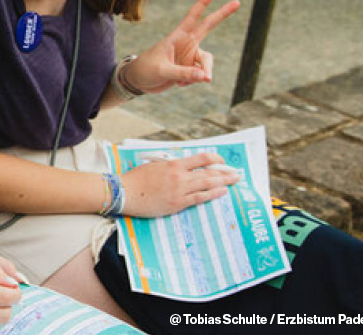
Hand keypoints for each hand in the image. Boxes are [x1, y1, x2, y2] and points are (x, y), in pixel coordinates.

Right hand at [120, 152, 240, 216]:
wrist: (125, 193)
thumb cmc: (136, 179)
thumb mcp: (154, 166)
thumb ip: (171, 166)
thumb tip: (183, 167)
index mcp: (174, 165)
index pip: (201, 159)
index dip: (215, 159)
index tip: (221, 160)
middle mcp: (180, 177)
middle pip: (209, 173)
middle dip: (225, 172)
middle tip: (236, 173)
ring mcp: (180, 191)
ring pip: (207, 185)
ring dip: (224, 182)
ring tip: (234, 181)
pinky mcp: (178, 203)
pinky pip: (200, 198)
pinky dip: (212, 194)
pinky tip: (221, 192)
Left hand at [125, 0, 239, 93]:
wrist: (139, 82)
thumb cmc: (146, 70)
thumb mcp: (163, 71)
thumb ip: (183, 73)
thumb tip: (206, 76)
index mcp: (178, 36)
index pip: (193, 16)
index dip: (203, 2)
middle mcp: (187, 43)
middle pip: (209, 26)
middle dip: (222, 13)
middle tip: (237, 1)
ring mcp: (190, 55)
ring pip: (207, 63)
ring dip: (201, 74)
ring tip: (182, 83)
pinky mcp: (191, 68)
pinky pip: (200, 76)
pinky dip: (192, 82)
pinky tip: (178, 84)